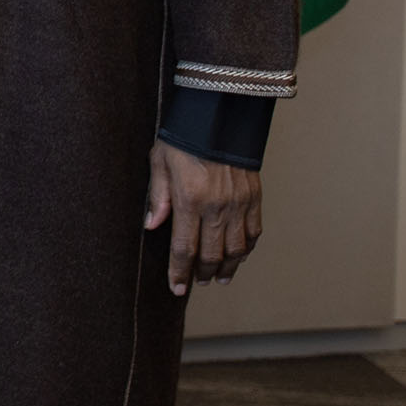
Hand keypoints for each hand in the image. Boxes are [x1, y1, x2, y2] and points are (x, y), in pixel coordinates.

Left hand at [145, 141, 261, 294]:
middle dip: (202, 273)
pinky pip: (254, 232)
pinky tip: (238, 256)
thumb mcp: (160, 162)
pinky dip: (247, 249)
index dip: (179, 272)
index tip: (176, 288)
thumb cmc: (184, 138)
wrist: (220, 117)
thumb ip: (157, 196)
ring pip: (236, 249)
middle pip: (211, 254)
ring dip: (227, 267)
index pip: (184, 247)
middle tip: (197, 283)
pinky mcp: (254, 198)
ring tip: (218, 278)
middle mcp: (216, 207)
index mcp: (189, 200)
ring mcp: (239, 204)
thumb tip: (151, 226)